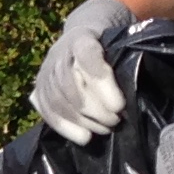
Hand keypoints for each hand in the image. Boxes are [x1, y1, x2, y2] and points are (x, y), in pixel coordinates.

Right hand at [29, 0, 132, 142]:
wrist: (80, 37)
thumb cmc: (107, 44)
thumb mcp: (119, 44)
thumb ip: (125, 63)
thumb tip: (135, 93)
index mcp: (81, 37)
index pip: (87, 56)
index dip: (101, 81)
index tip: (119, 105)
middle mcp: (59, 53)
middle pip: (70, 84)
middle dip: (96, 109)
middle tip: (116, 120)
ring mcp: (45, 72)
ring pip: (58, 101)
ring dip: (83, 121)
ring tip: (105, 129)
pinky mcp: (38, 89)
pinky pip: (47, 111)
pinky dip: (65, 128)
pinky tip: (84, 137)